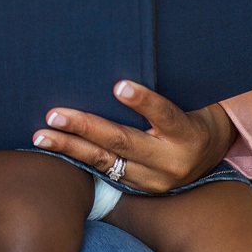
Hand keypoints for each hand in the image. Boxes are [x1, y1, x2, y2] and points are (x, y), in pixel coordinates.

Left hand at [32, 81, 236, 192]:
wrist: (209, 154)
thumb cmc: (192, 113)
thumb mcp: (186, 98)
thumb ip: (160, 88)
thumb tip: (119, 61)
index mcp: (187, 133)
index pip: (165, 114)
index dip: (143, 101)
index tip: (119, 86)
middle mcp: (171, 161)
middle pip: (123, 142)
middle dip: (85, 127)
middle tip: (54, 114)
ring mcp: (155, 181)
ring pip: (106, 162)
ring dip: (71, 147)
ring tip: (42, 135)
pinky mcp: (141, 190)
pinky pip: (105, 173)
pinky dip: (79, 158)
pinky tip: (55, 147)